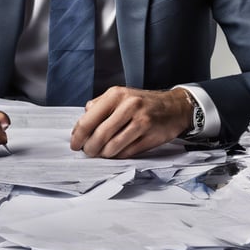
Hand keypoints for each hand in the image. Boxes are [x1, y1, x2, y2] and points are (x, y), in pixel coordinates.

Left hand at [69, 86, 190, 158]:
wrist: (173, 107)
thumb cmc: (143, 103)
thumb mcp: (120, 95)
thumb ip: (98, 106)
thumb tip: (80, 125)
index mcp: (116, 94)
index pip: (89, 119)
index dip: (78, 135)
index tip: (75, 144)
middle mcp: (128, 106)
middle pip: (99, 135)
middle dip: (90, 148)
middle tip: (88, 152)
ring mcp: (140, 121)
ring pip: (112, 147)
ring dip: (103, 154)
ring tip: (102, 152)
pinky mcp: (150, 136)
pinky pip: (126, 152)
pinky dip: (117, 155)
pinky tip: (117, 151)